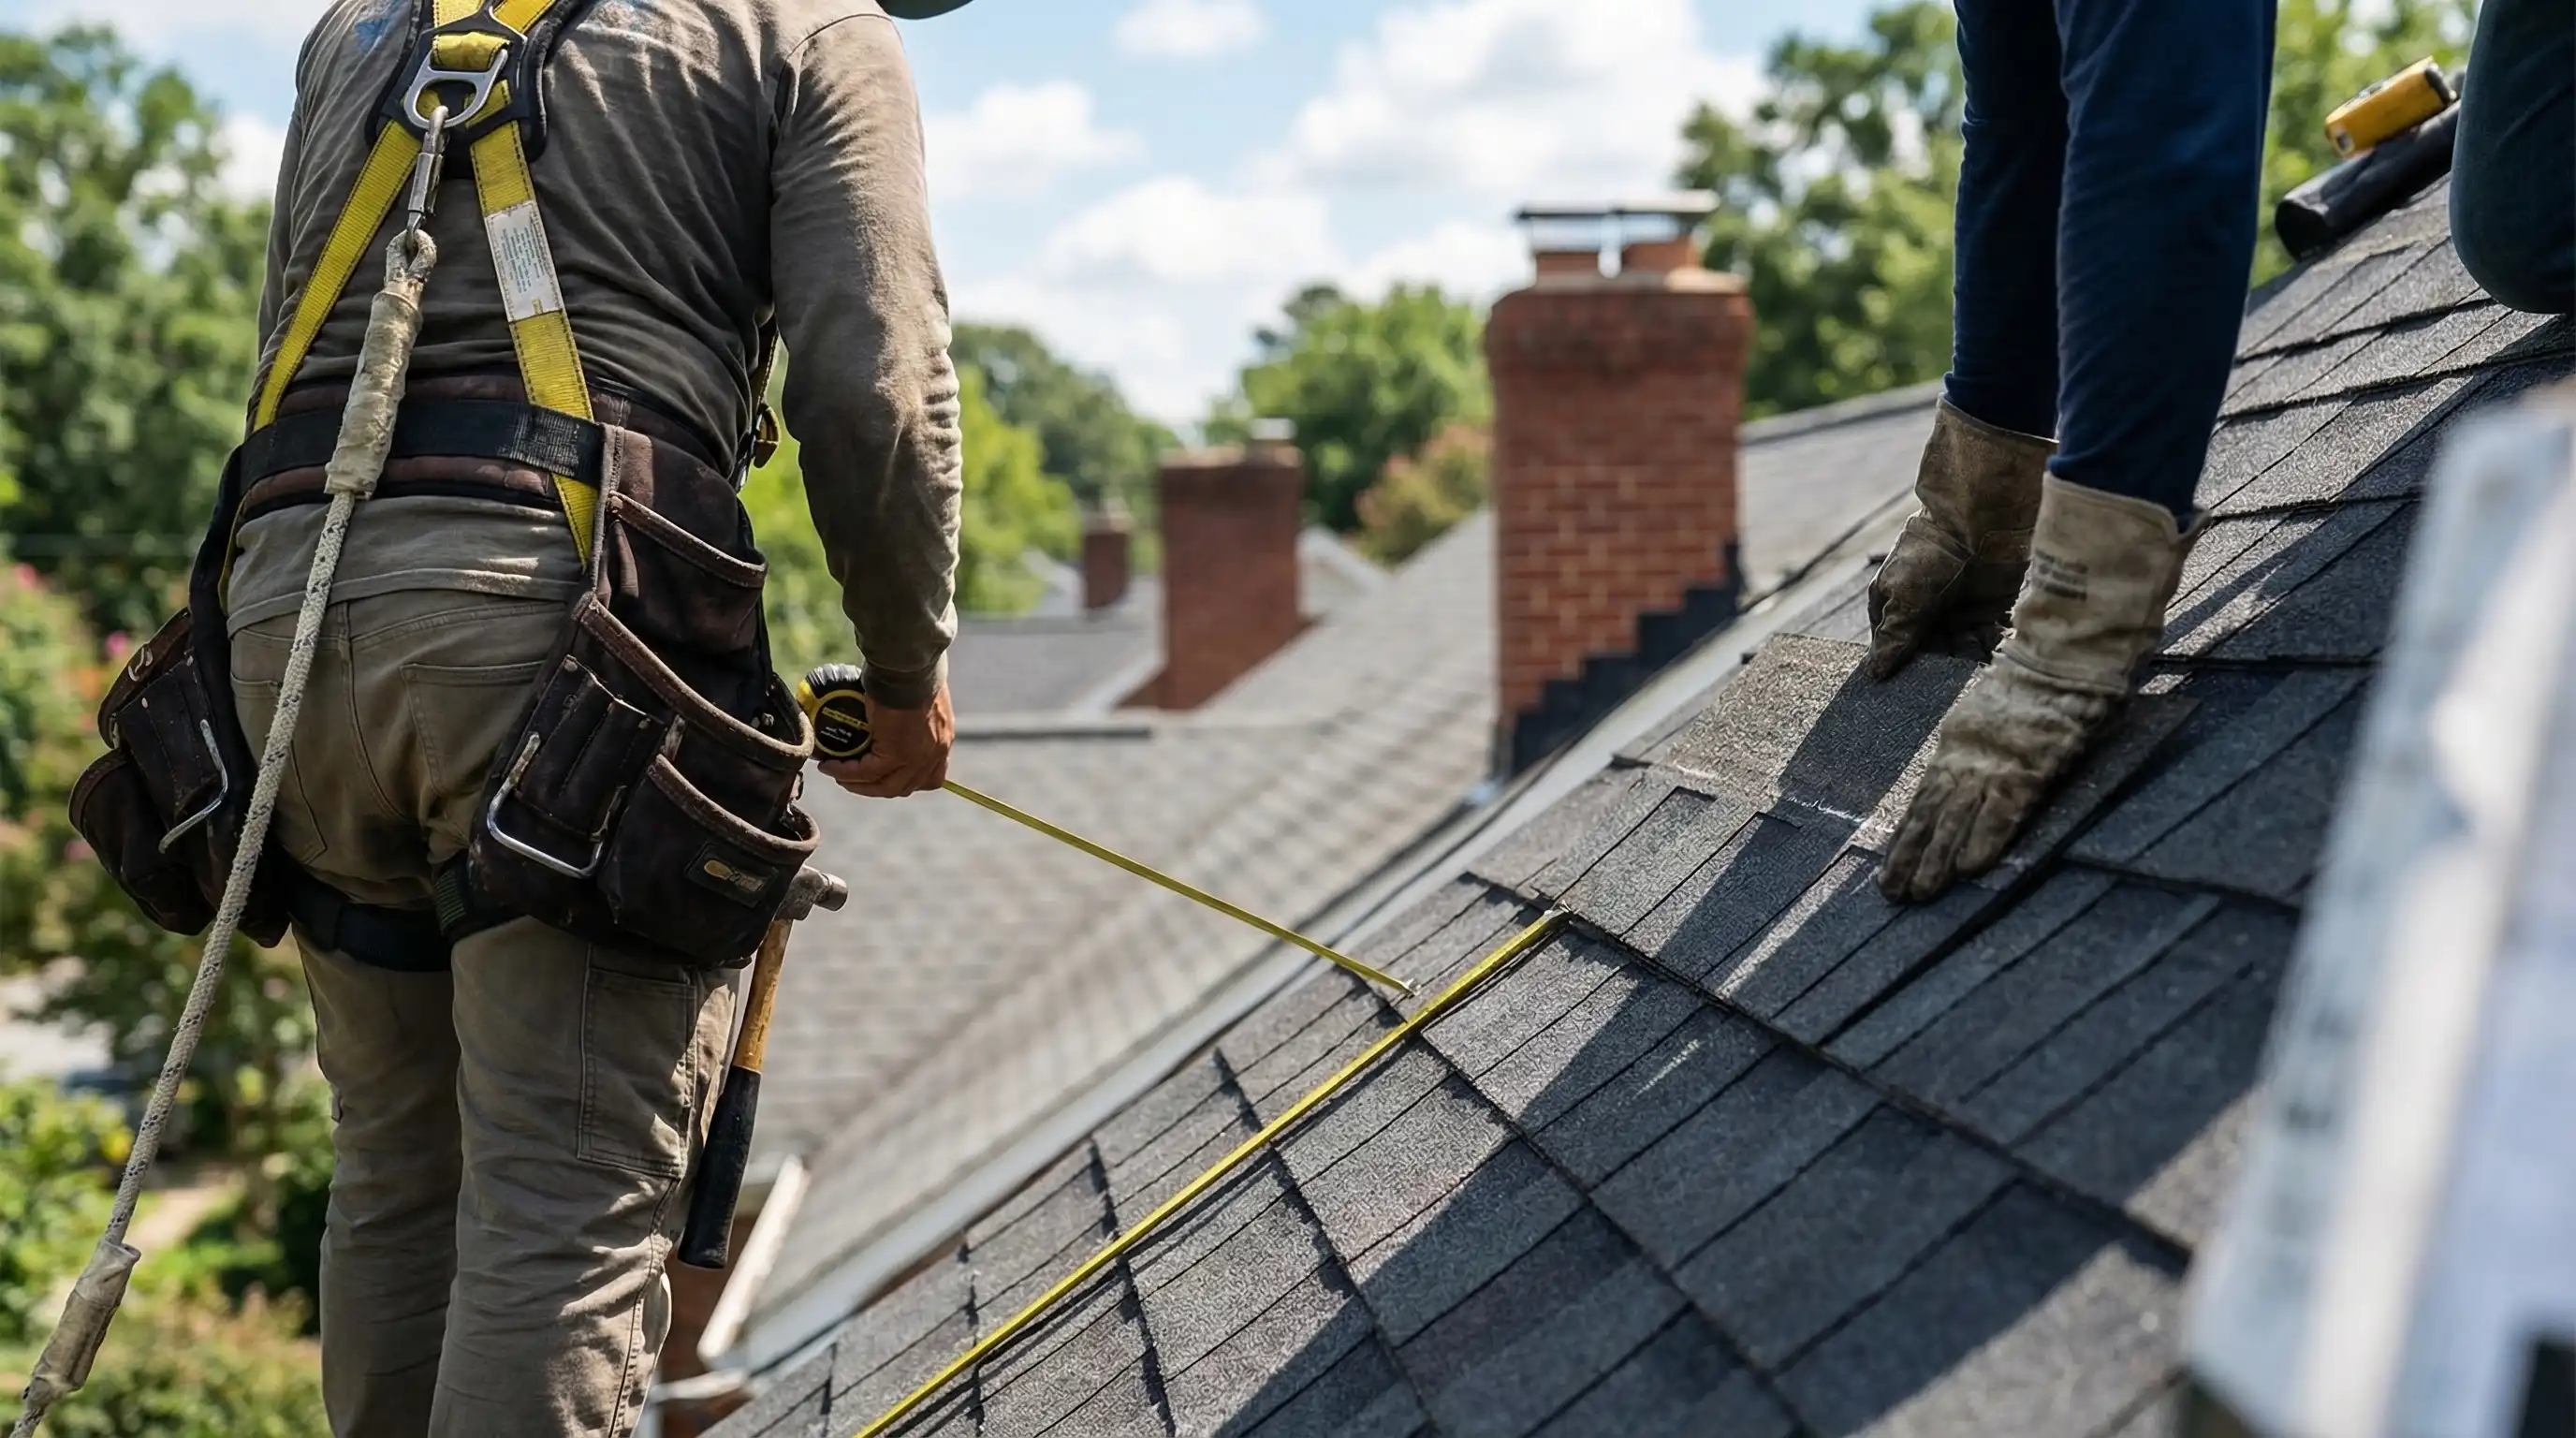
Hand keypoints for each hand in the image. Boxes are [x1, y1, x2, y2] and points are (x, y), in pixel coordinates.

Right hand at [820, 683, 952, 797]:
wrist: (909, 664)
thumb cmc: (913, 671)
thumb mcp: (921, 698)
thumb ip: (913, 713)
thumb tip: (892, 710)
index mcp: (942, 740)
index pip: (931, 776)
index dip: (907, 782)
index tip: (885, 777)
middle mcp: (935, 753)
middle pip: (905, 787)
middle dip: (877, 788)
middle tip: (853, 780)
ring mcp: (918, 756)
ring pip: (886, 786)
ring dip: (859, 785)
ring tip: (839, 775)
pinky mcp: (898, 753)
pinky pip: (868, 771)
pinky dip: (847, 772)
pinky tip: (832, 767)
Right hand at [1866, 399, 2048, 680]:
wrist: (1980, 521)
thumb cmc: (1931, 557)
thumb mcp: (1903, 599)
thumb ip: (1893, 639)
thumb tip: (1874, 674)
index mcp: (1896, 606)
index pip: (1896, 647)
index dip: (1907, 665)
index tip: (1916, 682)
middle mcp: (1926, 610)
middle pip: (1932, 652)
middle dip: (1943, 663)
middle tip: (1952, 672)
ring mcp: (1959, 609)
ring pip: (1964, 648)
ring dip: (1971, 657)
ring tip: (1977, 658)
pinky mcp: (1991, 607)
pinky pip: (1992, 637)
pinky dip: (1994, 646)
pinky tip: (1998, 649)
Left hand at [1877, 660, 2113, 901]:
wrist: (2058, 658)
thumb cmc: (2032, 688)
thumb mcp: (1986, 716)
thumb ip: (1973, 748)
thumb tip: (1962, 780)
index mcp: (1955, 746)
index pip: (1923, 798)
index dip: (1906, 835)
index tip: (1889, 865)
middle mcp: (1965, 760)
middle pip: (1930, 815)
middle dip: (1910, 856)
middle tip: (1891, 894)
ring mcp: (1993, 766)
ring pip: (1956, 819)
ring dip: (1936, 859)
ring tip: (1918, 894)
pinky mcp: (2027, 770)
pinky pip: (2002, 812)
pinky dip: (1984, 840)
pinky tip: (1967, 869)